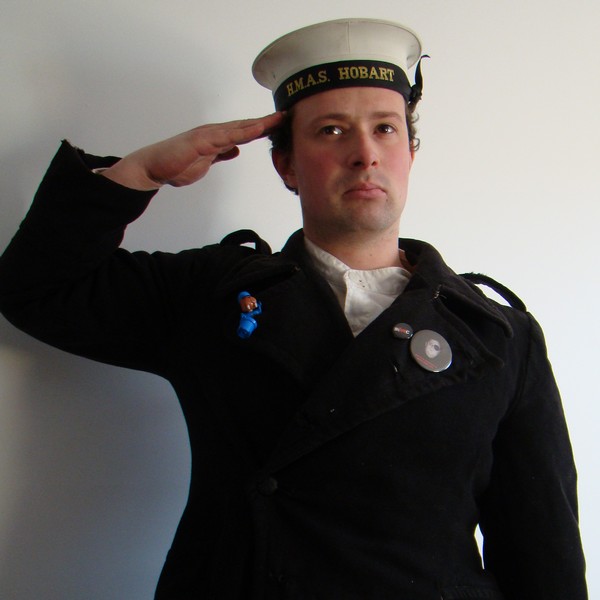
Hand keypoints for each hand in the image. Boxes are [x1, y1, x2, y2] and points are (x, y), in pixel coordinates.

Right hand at [101, 112, 283, 190]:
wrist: (153, 168)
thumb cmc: (176, 165)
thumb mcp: (206, 162)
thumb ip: (220, 154)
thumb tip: (235, 150)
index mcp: (216, 138)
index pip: (244, 131)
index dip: (262, 127)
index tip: (280, 125)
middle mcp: (214, 132)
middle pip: (246, 125)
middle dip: (267, 121)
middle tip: (287, 115)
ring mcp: (208, 135)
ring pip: (239, 127)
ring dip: (260, 123)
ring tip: (278, 118)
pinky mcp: (201, 141)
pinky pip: (227, 136)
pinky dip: (244, 132)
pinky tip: (257, 130)